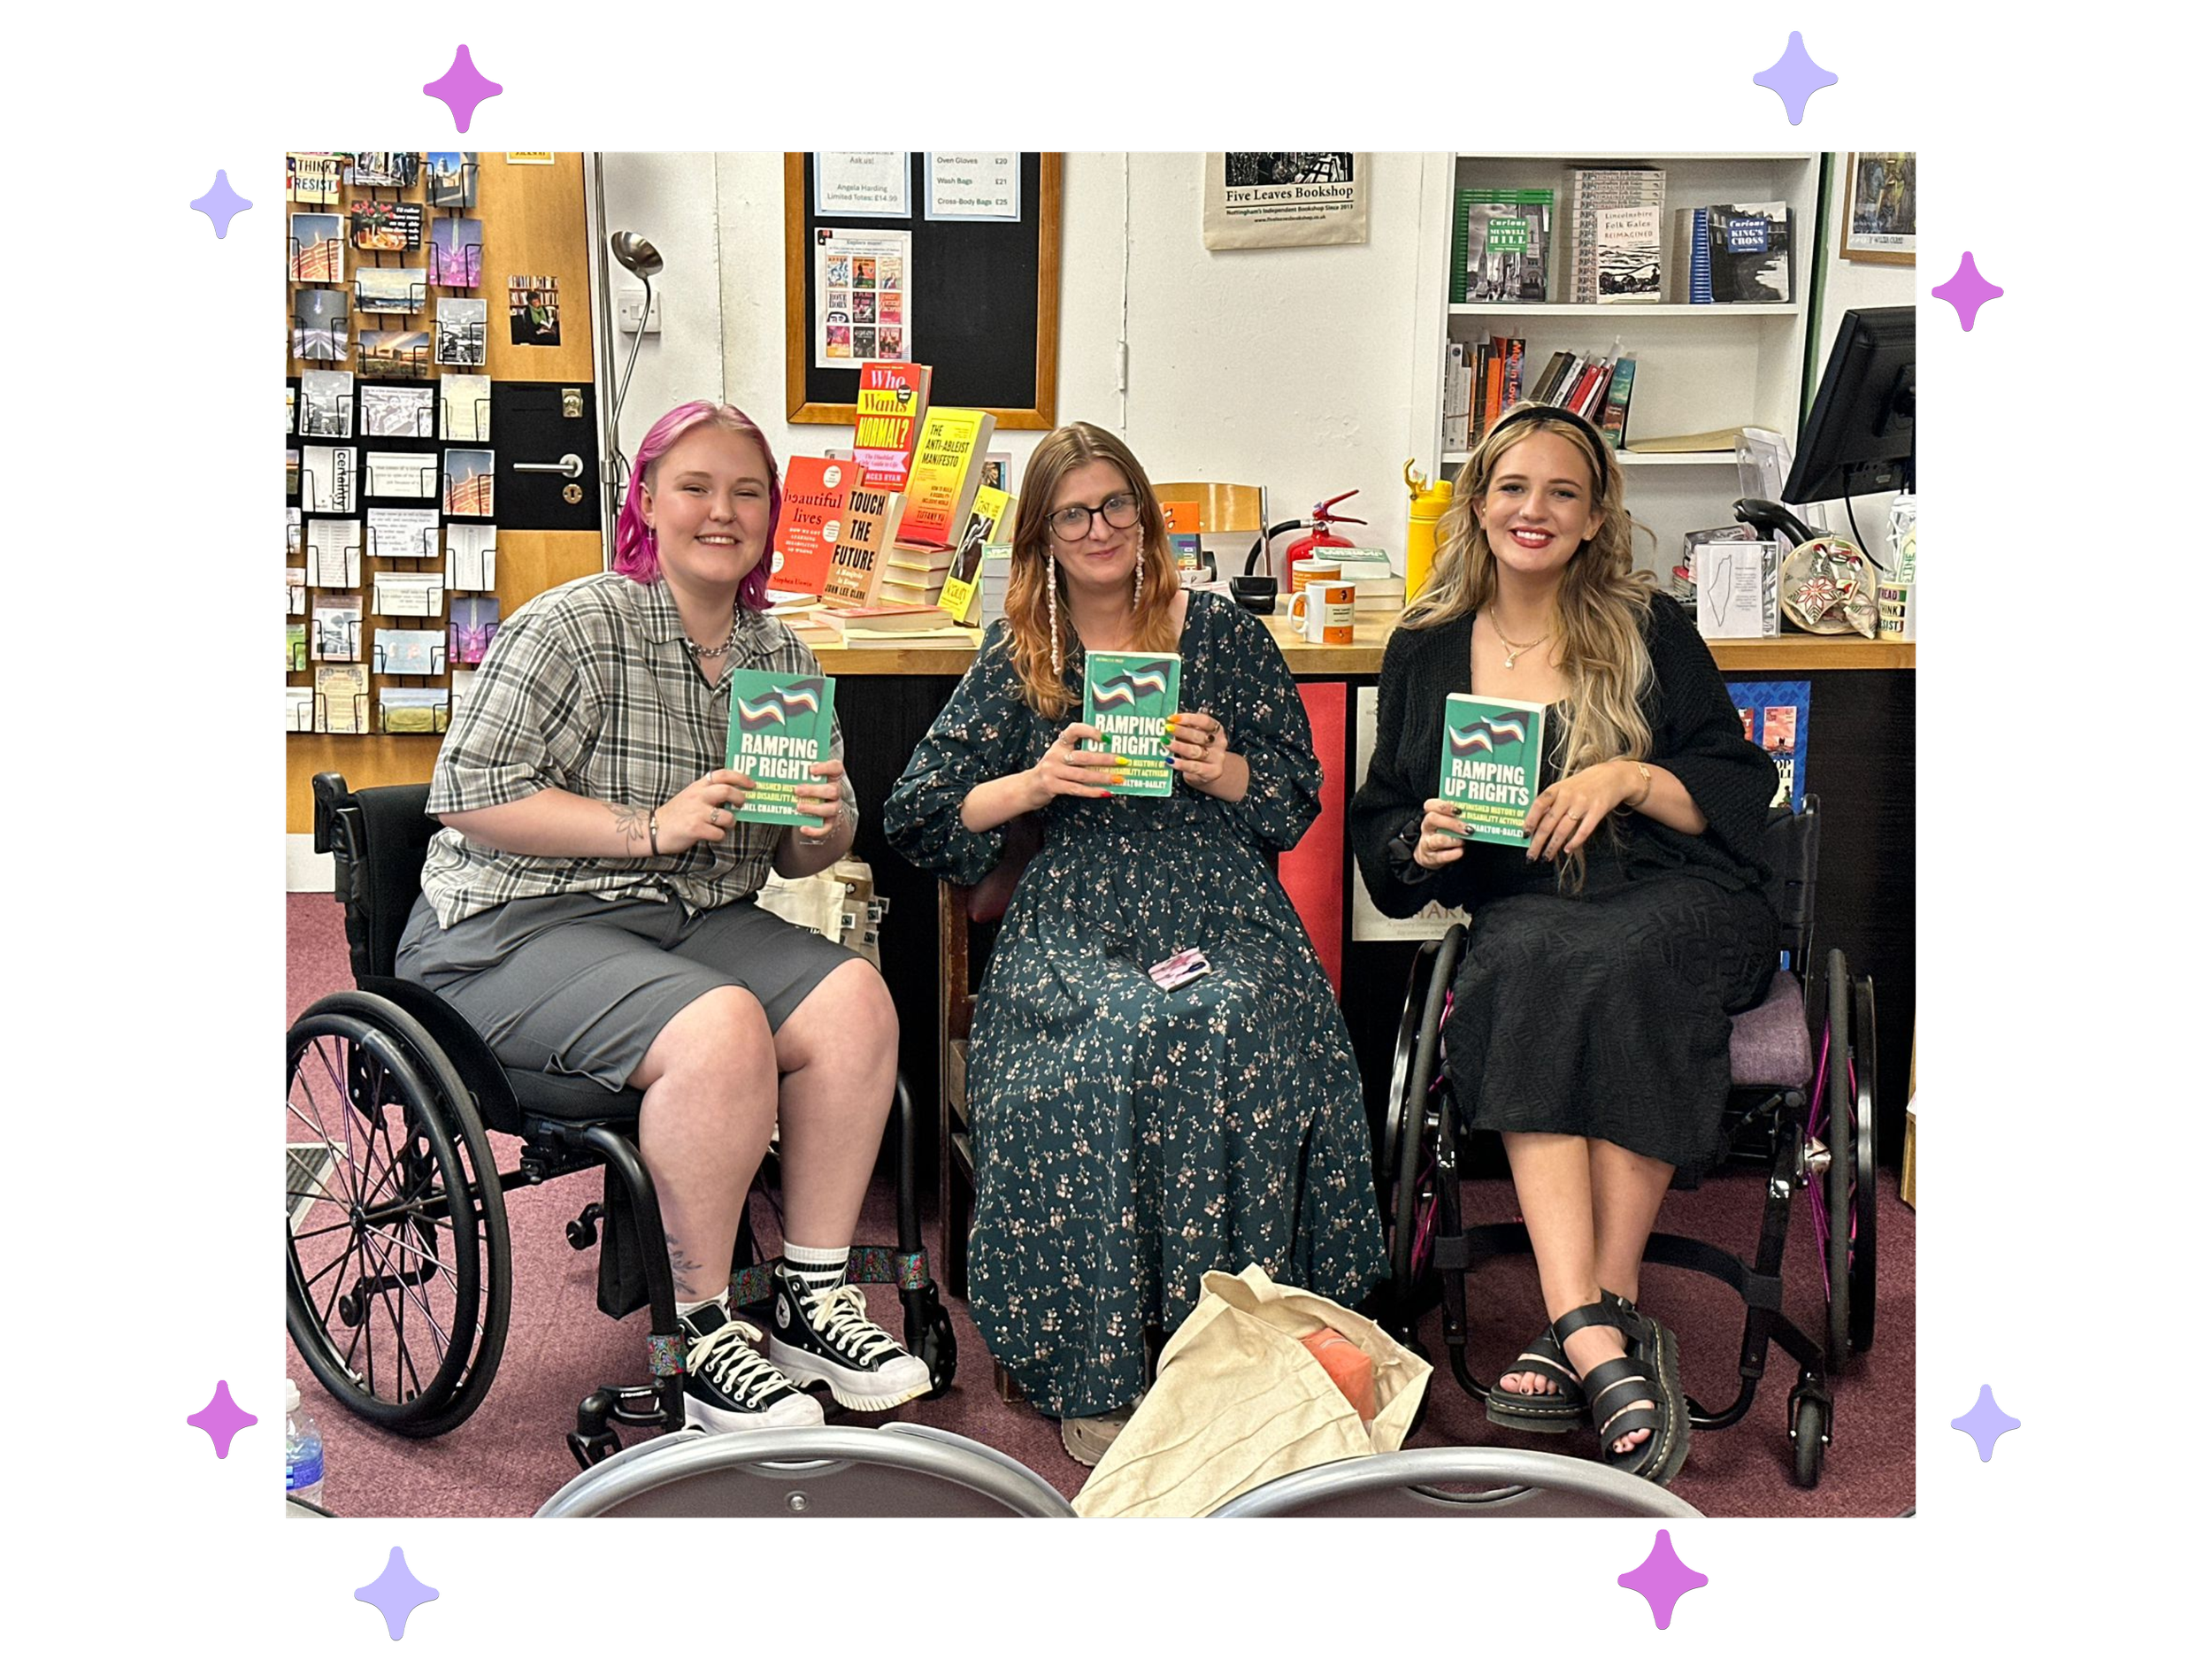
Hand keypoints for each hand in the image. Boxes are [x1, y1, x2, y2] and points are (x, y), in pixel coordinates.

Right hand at [660, 768, 756, 852]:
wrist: (654, 828)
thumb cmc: (677, 814)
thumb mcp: (691, 795)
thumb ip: (709, 792)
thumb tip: (735, 794)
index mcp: (698, 786)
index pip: (723, 774)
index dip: (740, 777)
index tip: (752, 784)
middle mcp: (698, 796)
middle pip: (727, 791)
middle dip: (740, 798)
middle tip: (741, 804)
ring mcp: (696, 813)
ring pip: (727, 816)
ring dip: (730, 822)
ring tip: (724, 825)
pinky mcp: (695, 828)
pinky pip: (718, 833)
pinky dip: (720, 836)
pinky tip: (712, 835)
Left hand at [791, 759, 847, 841]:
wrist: (816, 813)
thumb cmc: (808, 792)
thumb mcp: (804, 781)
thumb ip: (796, 775)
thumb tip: (770, 769)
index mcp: (831, 777)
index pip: (836, 768)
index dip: (826, 767)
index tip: (810, 769)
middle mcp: (835, 793)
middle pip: (833, 790)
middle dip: (814, 790)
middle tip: (797, 790)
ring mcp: (834, 808)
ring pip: (831, 808)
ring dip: (814, 808)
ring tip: (798, 807)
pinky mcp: (830, 824)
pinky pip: (825, 828)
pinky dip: (815, 829)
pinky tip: (803, 828)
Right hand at [1029, 722, 1122, 803]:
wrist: (1027, 787)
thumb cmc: (1051, 771)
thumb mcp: (1060, 757)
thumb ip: (1078, 754)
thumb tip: (1109, 756)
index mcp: (1059, 744)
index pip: (1074, 730)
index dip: (1090, 731)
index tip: (1106, 738)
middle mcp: (1055, 755)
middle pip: (1084, 756)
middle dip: (1106, 759)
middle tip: (1122, 761)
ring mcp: (1052, 771)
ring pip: (1082, 774)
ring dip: (1103, 777)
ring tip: (1118, 779)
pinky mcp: (1052, 786)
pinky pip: (1077, 789)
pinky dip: (1093, 791)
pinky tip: (1105, 792)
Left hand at [1167, 710, 1230, 787]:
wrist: (1208, 772)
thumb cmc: (1199, 750)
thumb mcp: (1194, 738)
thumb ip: (1184, 730)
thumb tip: (1168, 724)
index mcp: (1216, 730)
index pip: (1205, 721)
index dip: (1189, 719)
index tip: (1173, 719)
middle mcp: (1219, 743)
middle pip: (1199, 736)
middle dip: (1181, 731)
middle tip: (1166, 729)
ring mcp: (1216, 759)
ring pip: (1195, 751)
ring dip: (1178, 747)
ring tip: (1165, 743)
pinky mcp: (1212, 772)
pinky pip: (1194, 767)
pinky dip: (1180, 764)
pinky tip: (1170, 761)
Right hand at [1412, 799, 1469, 869]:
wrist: (1429, 855)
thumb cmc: (1443, 834)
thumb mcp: (1446, 823)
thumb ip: (1457, 816)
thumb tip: (1475, 812)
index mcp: (1430, 815)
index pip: (1430, 805)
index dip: (1444, 806)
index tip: (1459, 810)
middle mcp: (1427, 828)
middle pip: (1433, 819)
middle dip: (1452, 823)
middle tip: (1468, 828)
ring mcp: (1427, 843)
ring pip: (1437, 840)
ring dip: (1453, 840)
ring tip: (1464, 841)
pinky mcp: (1432, 858)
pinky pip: (1441, 856)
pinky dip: (1452, 854)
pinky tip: (1460, 851)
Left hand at [1523, 761, 1638, 862]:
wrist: (1613, 776)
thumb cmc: (1585, 784)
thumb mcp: (1565, 787)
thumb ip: (1552, 803)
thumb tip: (1535, 823)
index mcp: (1557, 788)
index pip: (1539, 804)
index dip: (1530, 820)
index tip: (1524, 834)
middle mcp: (1568, 795)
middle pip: (1549, 822)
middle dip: (1538, 841)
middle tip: (1531, 855)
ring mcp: (1583, 803)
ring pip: (1563, 829)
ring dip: (1553, 846)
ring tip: (1546, 856)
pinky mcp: (1598, 810)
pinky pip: (1584, 830)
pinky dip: (1574, 842)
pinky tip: (1567, 850)